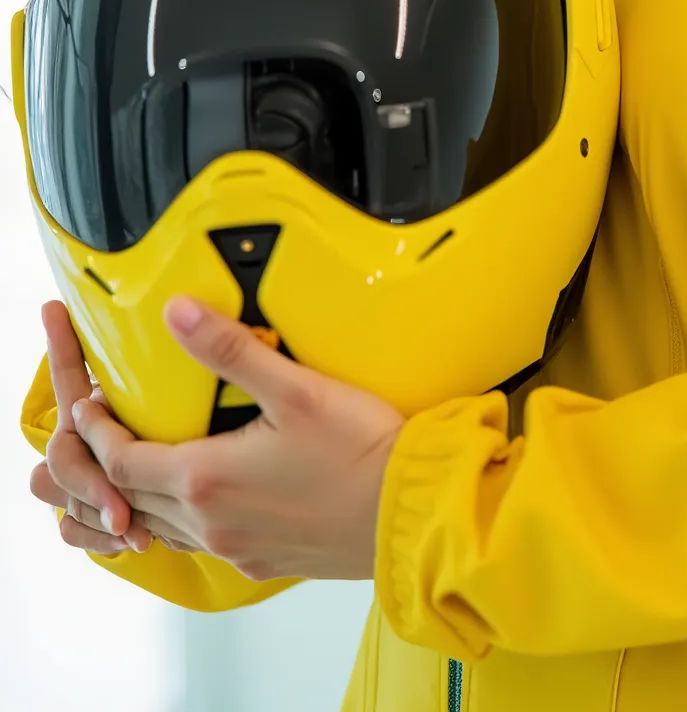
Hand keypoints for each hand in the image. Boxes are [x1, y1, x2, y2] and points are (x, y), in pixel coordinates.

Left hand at [46, 297, 403, 580]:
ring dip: (142, 498)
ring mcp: (237, 549)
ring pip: (164, 528)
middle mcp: (212, 524)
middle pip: (134, 500)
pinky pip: (202, 544)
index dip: (99, 434)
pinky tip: (201, 499)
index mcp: (207, 480)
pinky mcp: (263, 562)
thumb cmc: (359, 451)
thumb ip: (230, 350)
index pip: (123, 462)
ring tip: (140, 463)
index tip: (90, 406)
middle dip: (110, 465)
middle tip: (105, 430)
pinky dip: (182, 520)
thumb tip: (176, 312)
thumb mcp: (295, 389)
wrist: (409, 513)